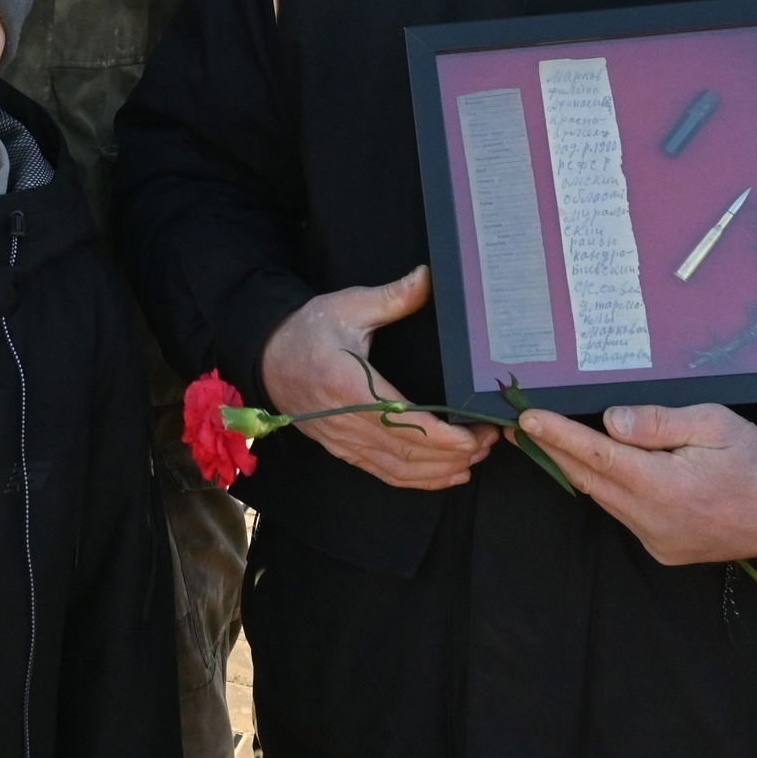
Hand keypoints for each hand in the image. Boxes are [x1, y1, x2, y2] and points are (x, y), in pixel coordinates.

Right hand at [259, 267, 496, 489]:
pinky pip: (385, 474)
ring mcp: (344, 441)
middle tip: (490, 440)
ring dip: (441, 470)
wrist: (266, 356)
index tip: (476, 434)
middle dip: (454, 454)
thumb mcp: (348, 306)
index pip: (405, 423)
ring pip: (400, 469)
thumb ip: (392, 297)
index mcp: (350, 387)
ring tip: (476, 457)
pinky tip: (446, 475)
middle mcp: (347, 422)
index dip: (444, 437)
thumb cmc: (307, 330)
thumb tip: (429, 277)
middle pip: (408, 453)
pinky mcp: (343, 450)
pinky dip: (419, 480)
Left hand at [518, 402, 756, 565]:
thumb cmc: (752, 463)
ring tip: (550, 440)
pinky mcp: (660, 548)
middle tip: (523, 427)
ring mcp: (655, 538)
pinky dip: (605, 489)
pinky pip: (622, 513)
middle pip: (590, 480)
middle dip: (554, 451)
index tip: (529, 420)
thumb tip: (611, 421)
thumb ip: (659, 423)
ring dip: (576, 470)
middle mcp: (654, 519)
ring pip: (603, 498)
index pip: (599, 457)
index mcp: (666, 486)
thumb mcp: (714, 424)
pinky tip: (596, 469)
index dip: (560, 437)